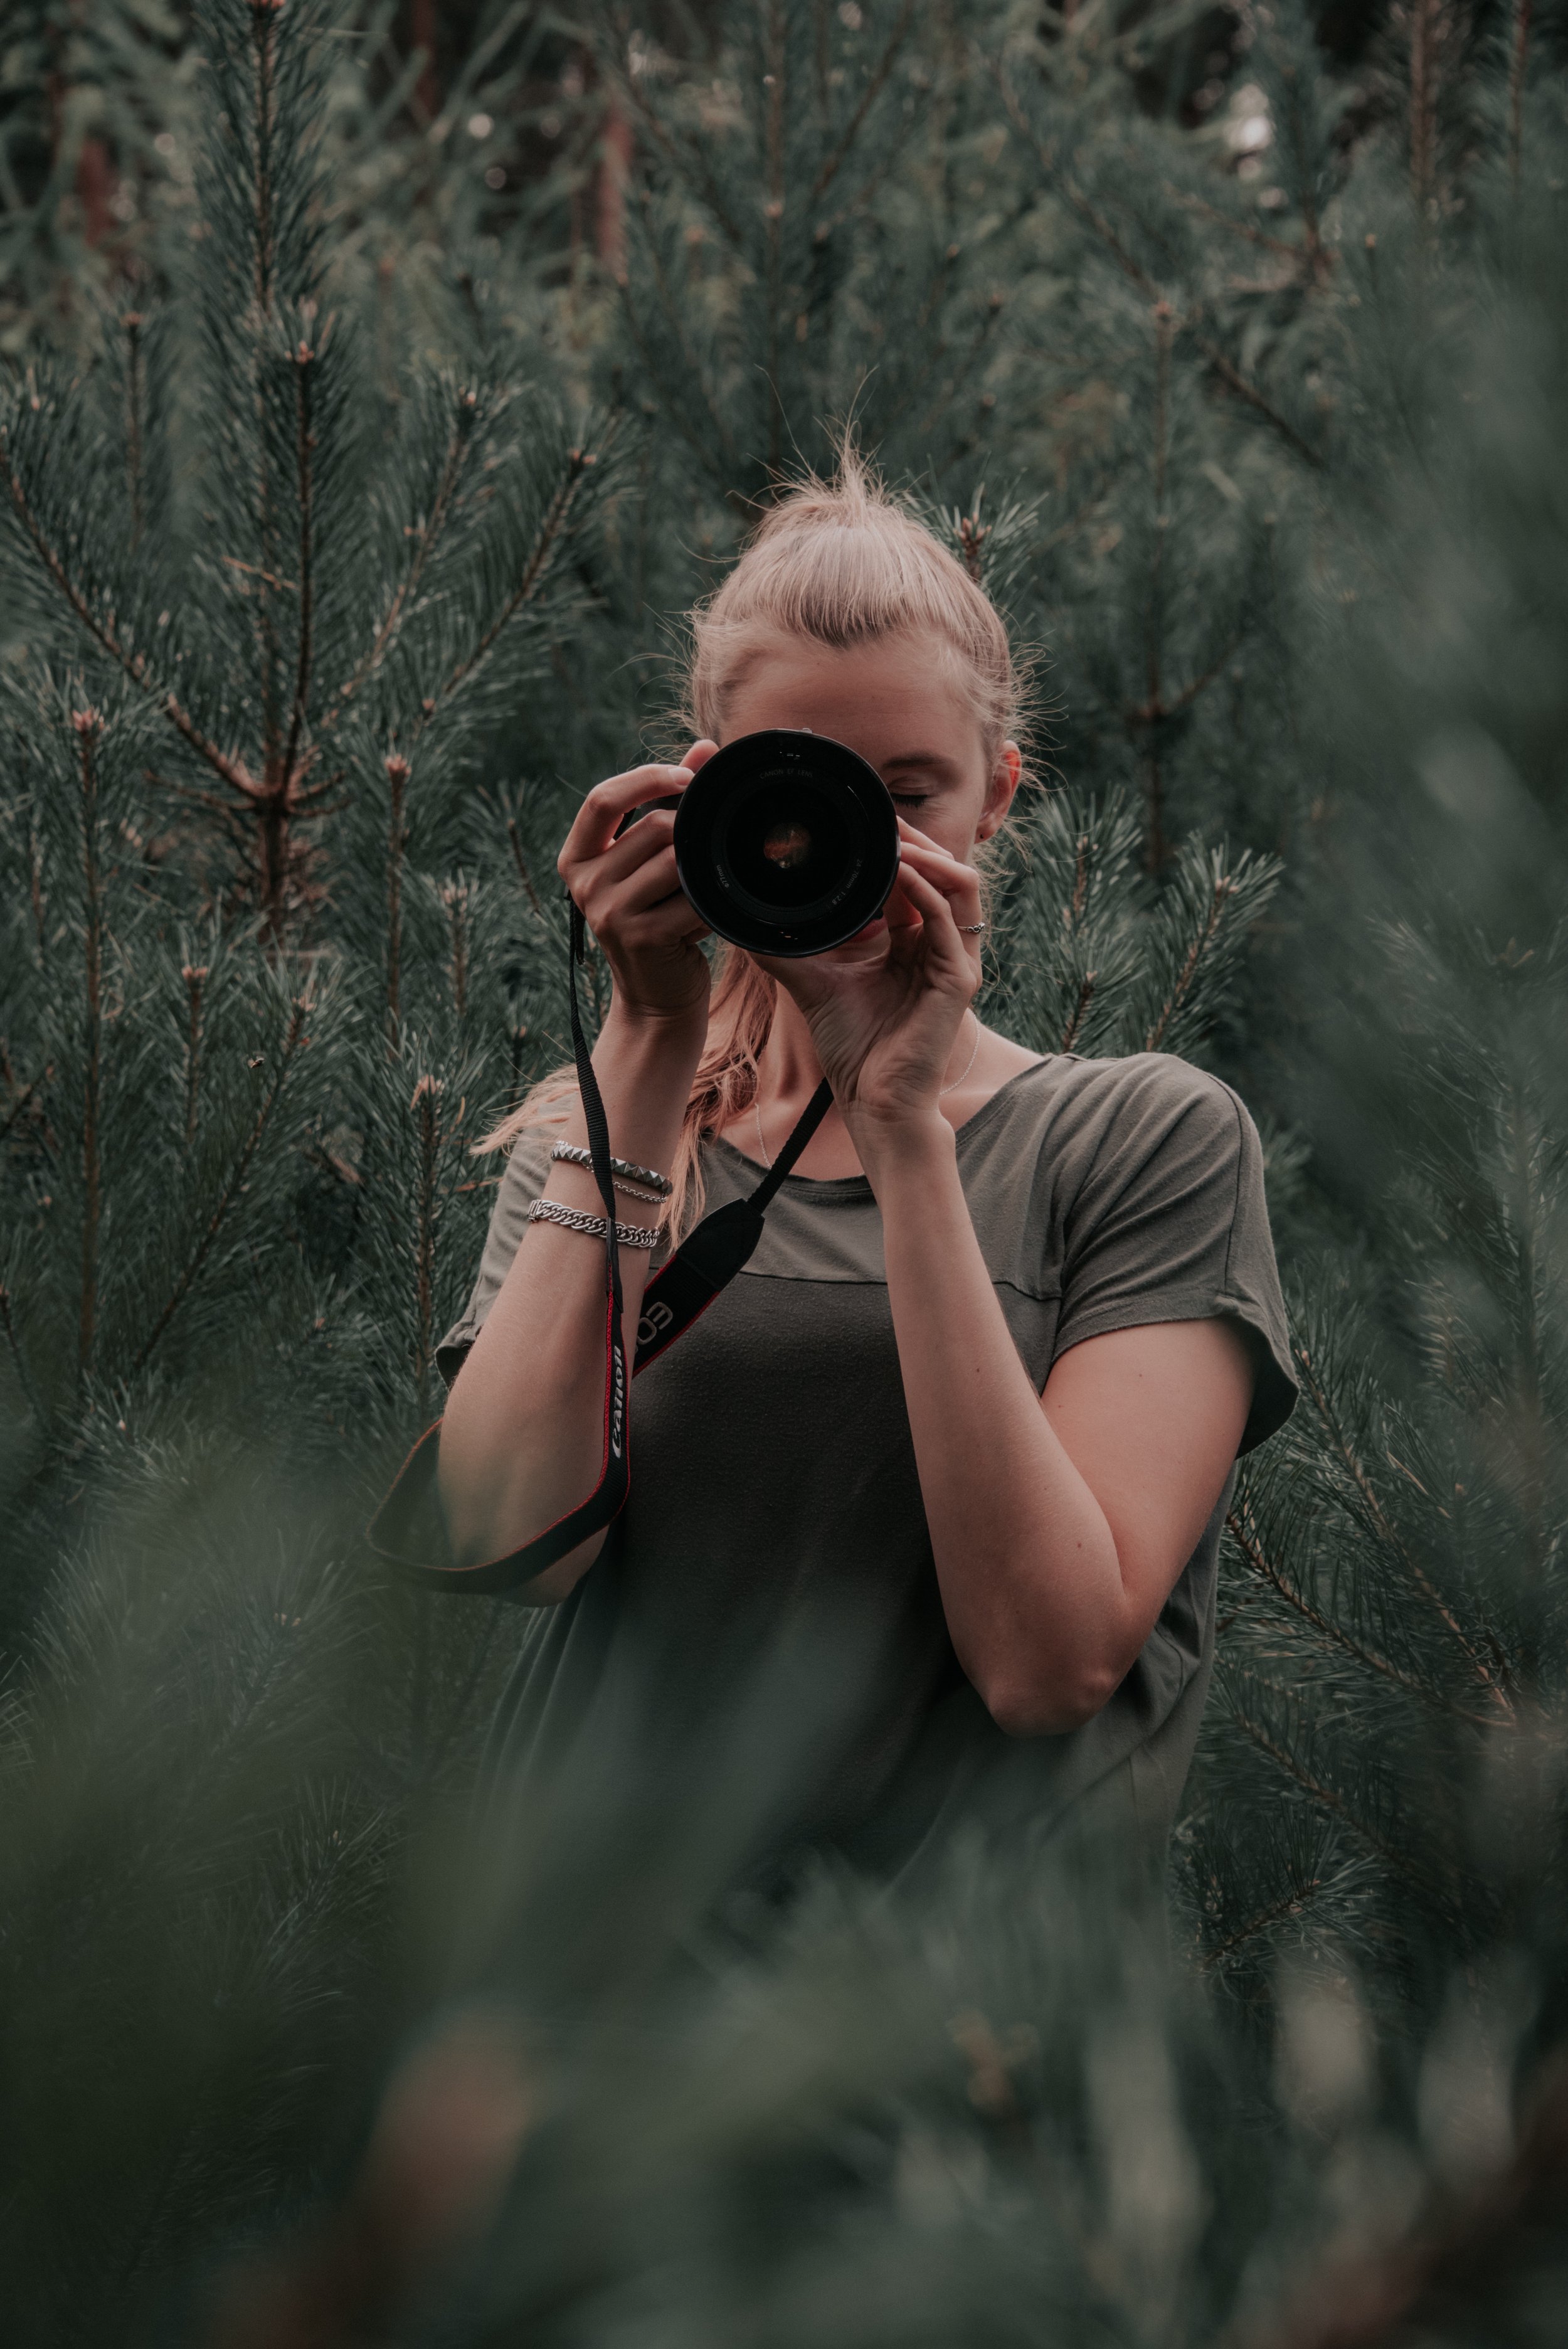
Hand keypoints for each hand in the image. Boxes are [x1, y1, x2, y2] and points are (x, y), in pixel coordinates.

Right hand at [556, 741, 719, 1025]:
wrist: (658, 995)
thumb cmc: (660, 917)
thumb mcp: (653, 859)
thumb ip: (671, 800)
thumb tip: (704, 746)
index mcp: (577, 857)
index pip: (601, 799)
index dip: (645, 778)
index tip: (686, 776)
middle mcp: (584, 883)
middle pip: (653, 827)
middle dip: (690, 834)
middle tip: (707, 855)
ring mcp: (608, 912)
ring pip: (674, 859)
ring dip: (701, 871)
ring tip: (702, 890)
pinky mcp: (639, 937)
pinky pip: (690, 898)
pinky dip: (708, 901)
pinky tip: (708, 915)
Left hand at [754, 822, 983, 1135]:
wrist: (874, 1101)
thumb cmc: (851, 1047)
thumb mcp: (813, 980)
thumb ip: (789, 945)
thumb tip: (743, 916)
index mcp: (914, 942)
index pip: (915, 878)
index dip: (895, 845)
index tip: (862, 820)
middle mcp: (942, 946)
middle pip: (943, 869)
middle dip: (914, 838)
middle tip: (878, 814)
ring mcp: (956, 960)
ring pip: (958, 883)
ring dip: (925, 854)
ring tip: (890, 837)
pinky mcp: (959, 980)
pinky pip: (948, 920)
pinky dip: (922, 889)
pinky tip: (895, 871)